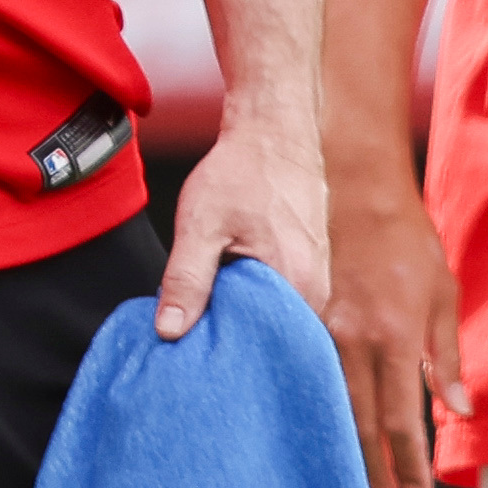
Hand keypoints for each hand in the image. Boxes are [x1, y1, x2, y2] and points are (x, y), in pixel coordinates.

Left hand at [157, 113, 328, 341]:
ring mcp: (317, 280)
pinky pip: (281, 304)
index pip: (262, 348)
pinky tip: (226, 298)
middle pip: (270, 339)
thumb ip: (186, 280)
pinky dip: (253, 305)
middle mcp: (316, 289)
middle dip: (234, 344)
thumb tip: (169, 331)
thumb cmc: (242, 171)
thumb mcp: (201, 224)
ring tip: (208, 321)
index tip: (195, 355)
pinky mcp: (310, 270)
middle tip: (195, 344)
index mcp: (295, 283)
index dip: (226, 354)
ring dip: (243, 322)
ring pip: (275, 322)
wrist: (274, 133)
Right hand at [328, 187, 468, 487]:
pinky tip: (313, 431)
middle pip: (361, 426)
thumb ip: (446, 356)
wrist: (347, 178)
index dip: (408, 465)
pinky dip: (313, 409)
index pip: (401, 421)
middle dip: (375, 476)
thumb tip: (459, 411)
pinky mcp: (292, 315)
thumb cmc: (403, 235)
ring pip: (328, 406)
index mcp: (394, 336)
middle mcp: (352, 339)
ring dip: (343, 452)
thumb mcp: (441, 292)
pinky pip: (303, 374)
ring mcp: (317, 329)